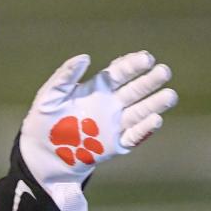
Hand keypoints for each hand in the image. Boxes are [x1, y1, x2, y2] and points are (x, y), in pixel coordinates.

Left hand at [19, 51, 176, 210]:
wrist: (41, 153)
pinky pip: (134, 136)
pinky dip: (144, 129)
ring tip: (170, 94)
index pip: (119, 73)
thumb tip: (85, 57)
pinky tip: (155, 120)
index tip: (145, 57)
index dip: (132, 65)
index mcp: (96, 88)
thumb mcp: (50, 95)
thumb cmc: (44, 120)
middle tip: (163, 71)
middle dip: (149, 81)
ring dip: (155, 103)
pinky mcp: (116, 145)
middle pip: (135, 90)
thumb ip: (65, 75)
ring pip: (140, 111)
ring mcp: (115, 124)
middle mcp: (110, 104)